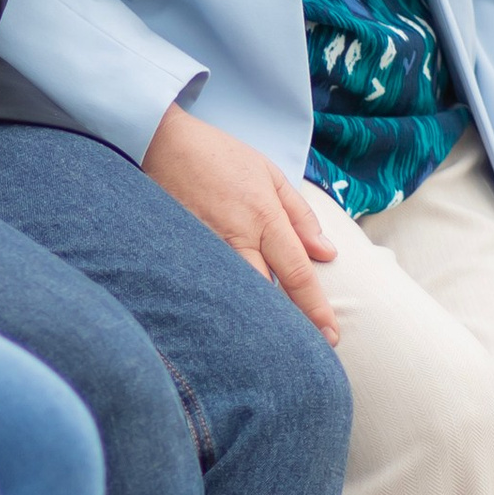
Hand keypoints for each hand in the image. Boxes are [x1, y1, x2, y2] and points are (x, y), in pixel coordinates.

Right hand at [141, 104, 341, 342]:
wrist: (162, 143)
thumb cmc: (220, 156)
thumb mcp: (270, 174)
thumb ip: (300, 216)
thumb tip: (326, 253)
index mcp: (264, 218)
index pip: (296, 273)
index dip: (315, 307)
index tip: (330, 334)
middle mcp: (236, 238)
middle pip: (266, 294)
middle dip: (287, 324)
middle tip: (307, 352)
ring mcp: (205, 247)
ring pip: (236, 294)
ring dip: (254, 319)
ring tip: (271, 346)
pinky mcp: (181, 251)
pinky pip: (207, 285)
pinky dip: (222, 303)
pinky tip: (229, 323)